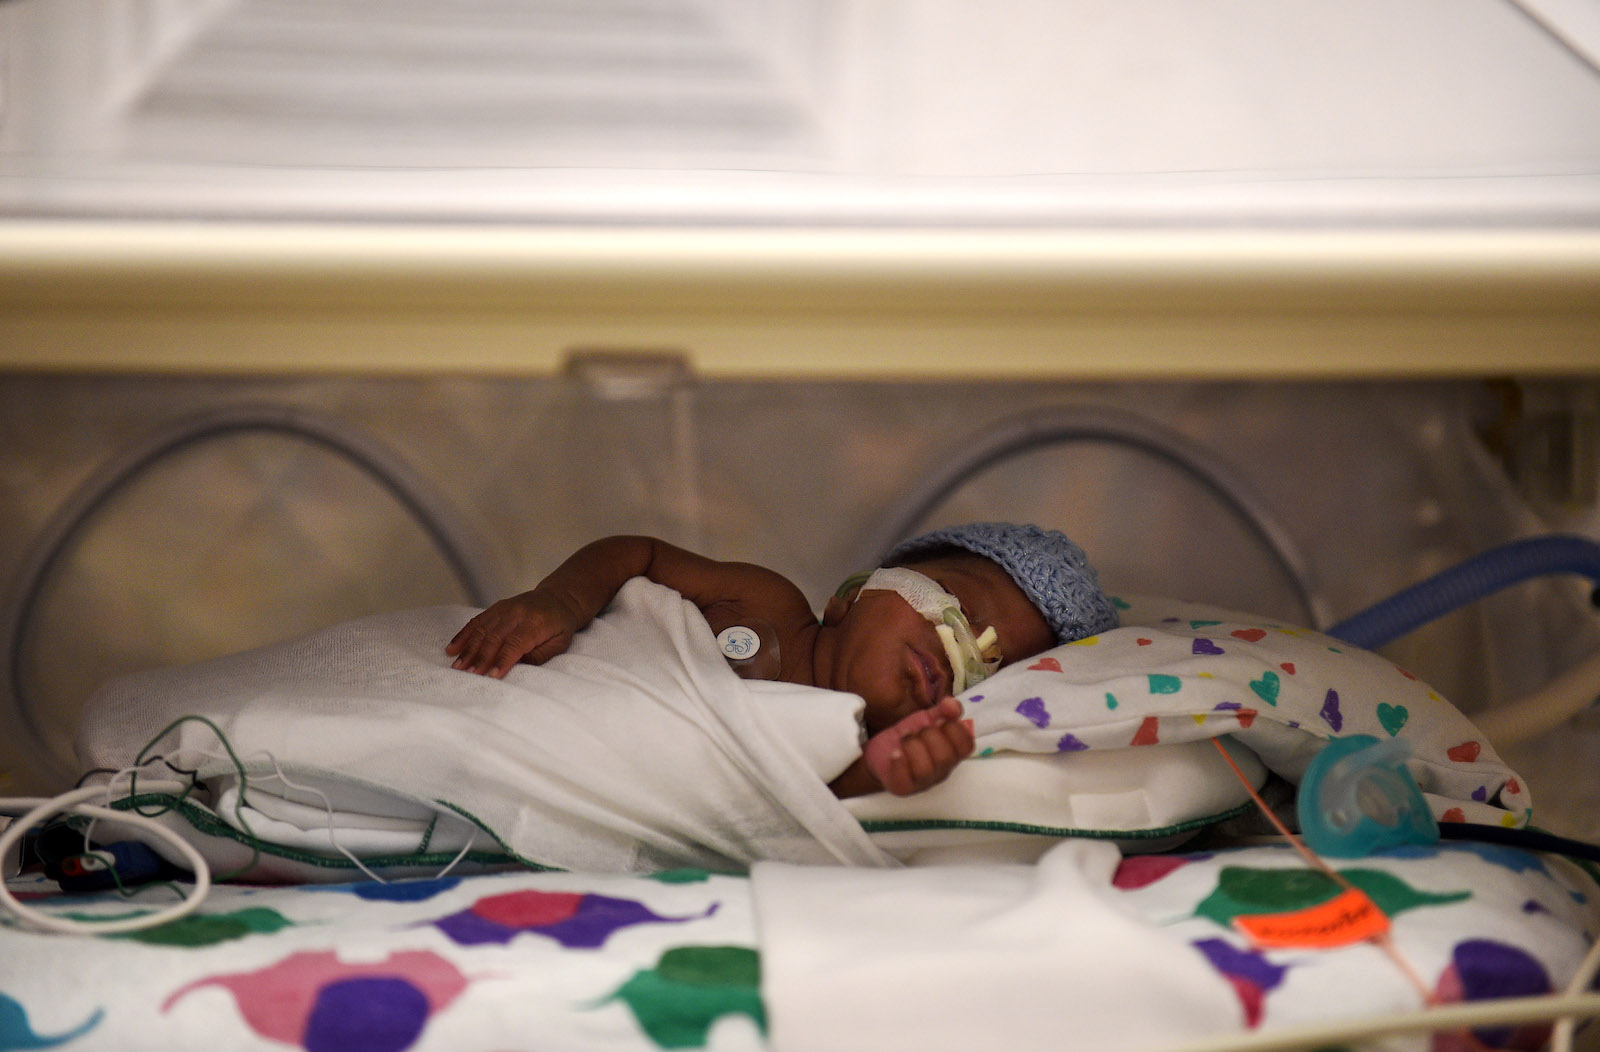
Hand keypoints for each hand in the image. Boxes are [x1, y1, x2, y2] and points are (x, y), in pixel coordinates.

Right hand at [446, 590, 580, 676]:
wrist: (559, 599)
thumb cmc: (560, 626)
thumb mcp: (559, 643)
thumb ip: (540, 655)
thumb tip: (518, 666)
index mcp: (536, 623)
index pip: (515, 644)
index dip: (502, 661)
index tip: (491, 676)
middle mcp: (518, 613)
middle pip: (495, 637)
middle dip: (481, 658)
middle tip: (469, 675)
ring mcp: (505, 609)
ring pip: (482, 629)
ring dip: (468, 649)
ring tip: (457, 666)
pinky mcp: (496, 608)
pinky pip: (477, 621)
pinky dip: (463, 635)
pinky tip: (452, 648)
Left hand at [861, 697, 974, 795]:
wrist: (881, 752)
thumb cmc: (911, 737)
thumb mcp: (928, 719)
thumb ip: (944, 710)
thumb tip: (953, 704)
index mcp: (952, 753)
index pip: (967, 746)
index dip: (954, 729)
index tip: (938, 720)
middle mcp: (941, 771)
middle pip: (945, 757)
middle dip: (929, 735)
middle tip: (918, 731)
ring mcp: (923, 782)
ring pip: (925, 769)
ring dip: (912, 746)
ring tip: (904, 739)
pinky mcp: (903, 787)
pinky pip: (904, 778)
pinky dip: (899, 761)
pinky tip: (894, 752)